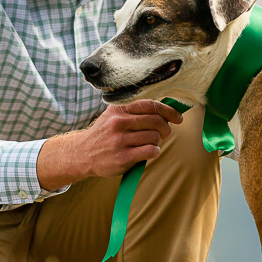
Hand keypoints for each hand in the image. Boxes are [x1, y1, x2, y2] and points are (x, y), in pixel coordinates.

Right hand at [36, 100, 183, 190]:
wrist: (83, 154)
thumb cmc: (104, 134)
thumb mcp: (114, 116)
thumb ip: (135, 112)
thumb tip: (165, 111)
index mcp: (118, 109)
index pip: (150, 105)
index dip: (169, 111)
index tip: (178, 118)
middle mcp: (118, 122)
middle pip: (156, 120)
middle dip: (166, 128)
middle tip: (164, 133)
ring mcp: (120, 140)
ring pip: (154, 137)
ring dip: (157, 141)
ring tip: (150, 143)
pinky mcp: (122, 156)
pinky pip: (150, 151)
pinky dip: (154, 152)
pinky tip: (149, 152)